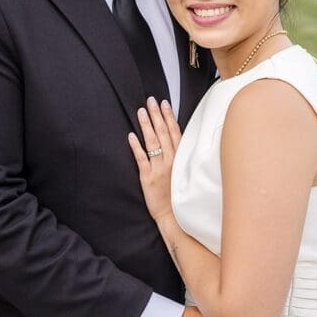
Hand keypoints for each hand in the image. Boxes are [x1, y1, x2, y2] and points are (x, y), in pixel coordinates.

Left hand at [128, 98, 180, 221]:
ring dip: (146, 125)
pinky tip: (131, 136)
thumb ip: (181, 155)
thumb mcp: (185, 171)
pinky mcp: (148, 178)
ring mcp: (159, 169)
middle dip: (156, 115)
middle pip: (163, 133)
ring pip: (152, 143)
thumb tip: (176, 138)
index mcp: (181, 158)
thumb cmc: (179, 193)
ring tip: (140, 112)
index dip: (169, 117)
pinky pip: (141, 159)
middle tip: (150, 100)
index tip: (164, 103)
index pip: (175, 132)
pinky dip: (136, 147)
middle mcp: (171, 161)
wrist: (174, 216)